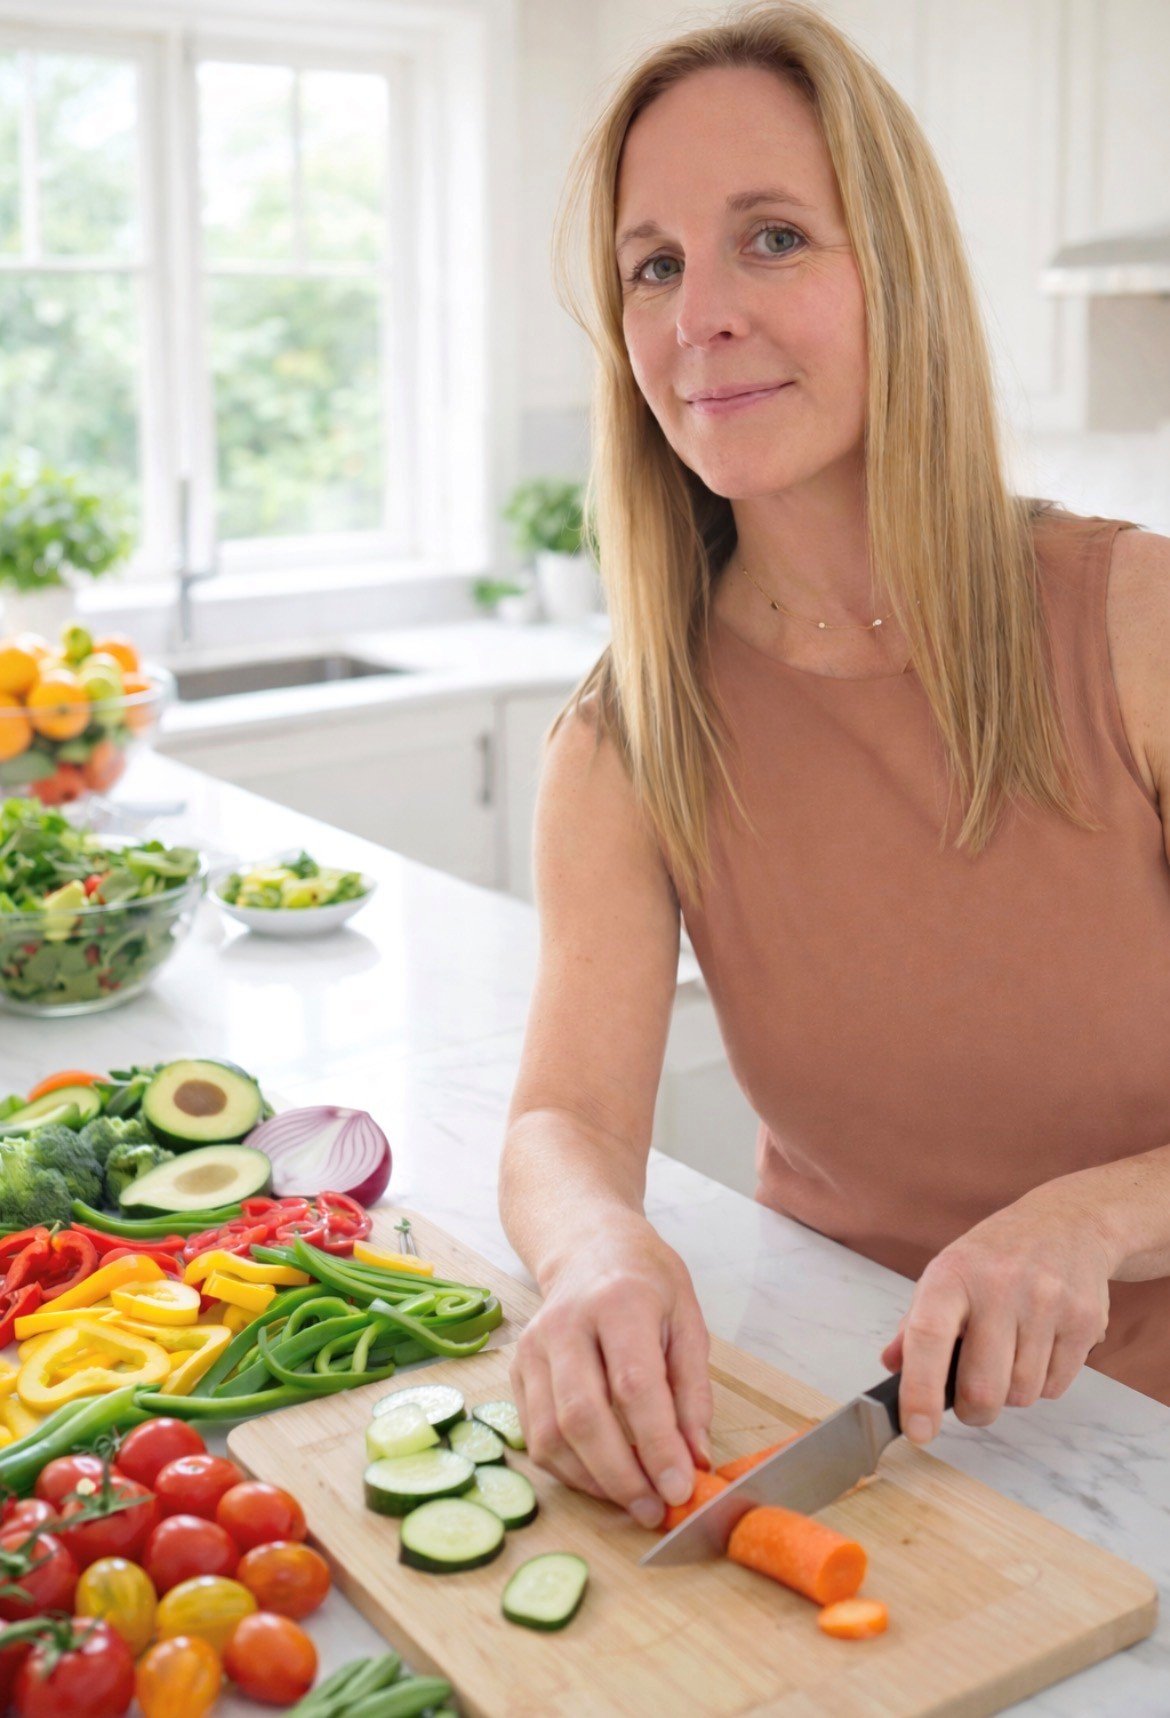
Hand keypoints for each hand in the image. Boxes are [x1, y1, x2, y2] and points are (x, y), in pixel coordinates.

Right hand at [508, 1211, 712, 1527]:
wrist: (586, 1244)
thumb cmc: (644, 1279)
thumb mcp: (687, 1318)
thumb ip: (692, 1390)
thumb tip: (695, 1458)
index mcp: (619, 1302)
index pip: (634, 1386)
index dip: (656, 1445)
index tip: (681, 1488)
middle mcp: (566, 1324)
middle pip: (583, 1417)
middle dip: (622, 1477)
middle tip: (655, 1510)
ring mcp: (533, 1348)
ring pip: (552, 1435)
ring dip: (594, 1482)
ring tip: (634, 1500)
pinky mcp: (516, 1371)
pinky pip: (536, 1437)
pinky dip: (571, 1471)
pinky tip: (603, 1478)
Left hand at [879, 1184, 1114, 1444]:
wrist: (1067, 1223)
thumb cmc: (995, 1257)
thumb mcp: (946, 1275)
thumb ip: (914, 1326)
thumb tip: (892, 1367)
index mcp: (952, 1275)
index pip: (927, 1337)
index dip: (920, 1392)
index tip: (917, 1431)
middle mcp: (998, 1285)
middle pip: (982, 1388)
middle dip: (974, 1412)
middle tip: (971, 1402)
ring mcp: (1046, 1302)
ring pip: (1021, 1395)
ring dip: (1010, 1394)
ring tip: (1009, 1356)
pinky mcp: (1084, 1320)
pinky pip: (1055, 1388)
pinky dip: (1042, 1384)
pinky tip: (1039, 1347)